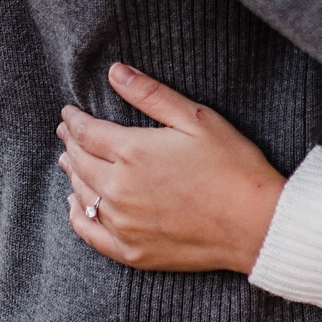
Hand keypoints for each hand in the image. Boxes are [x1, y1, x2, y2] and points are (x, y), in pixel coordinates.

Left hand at [57, 63, 285, 273]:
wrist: (255, 224)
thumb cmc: (232, 165)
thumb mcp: (196, 118)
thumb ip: (151, 94)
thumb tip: (115, 71)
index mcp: (133, 152)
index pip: (87, 132)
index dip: (74, 120)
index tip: (69, 112)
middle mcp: (119, 189)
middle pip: (80, 162)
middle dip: (71, 143)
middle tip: (66, 132)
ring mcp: (123, 223)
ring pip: (83, 194)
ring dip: (73, 174)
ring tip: (70, 160)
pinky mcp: (131, 250)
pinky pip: (90, 232)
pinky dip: (77, 215)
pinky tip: (75, 206)